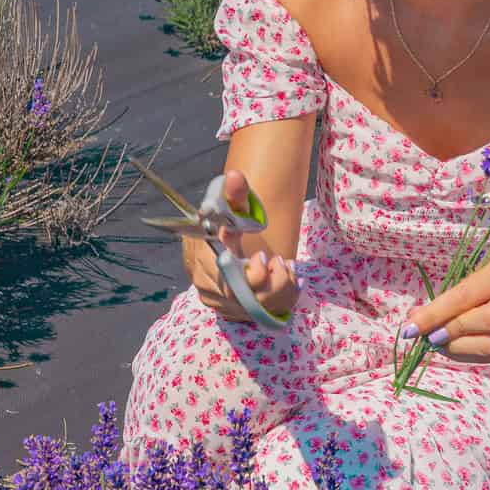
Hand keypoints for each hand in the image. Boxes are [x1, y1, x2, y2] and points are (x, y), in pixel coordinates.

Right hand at [182, 168, 300, 323]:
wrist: (216, 250)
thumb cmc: (223, 228)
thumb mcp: (229, 211)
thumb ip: (234, 197)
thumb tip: (235, 175)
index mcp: (204, 266)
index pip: (229, 283)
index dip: (253, 275)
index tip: (263, 256)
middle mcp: (212, 291)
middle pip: (247, 301)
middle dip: (270, 281)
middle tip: (277, 260)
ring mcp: (226, 306)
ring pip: (261, 308)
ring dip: (280, 286)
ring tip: (282, 265)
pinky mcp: (241, 313)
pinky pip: (270, 311)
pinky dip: (285, 294)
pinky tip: (286, 276)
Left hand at [400, 256, 489, 363]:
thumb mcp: (487, 273)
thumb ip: (457, 294)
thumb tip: (416, 316)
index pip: (467, 296)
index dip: (436, 314)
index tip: (410, 326)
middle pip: (485, 323)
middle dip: (449, 334)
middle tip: (425, 337)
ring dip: (457, 349)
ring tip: (437, 344)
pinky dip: (470, 355)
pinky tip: (455, 349)